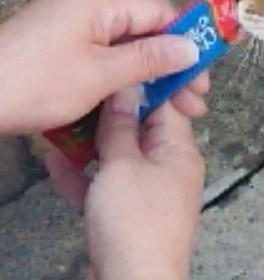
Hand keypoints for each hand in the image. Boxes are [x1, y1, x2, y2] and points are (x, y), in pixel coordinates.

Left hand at [0, 0, 207, 132]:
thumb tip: (190, 47)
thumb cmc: (34, 85)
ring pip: (118, 42)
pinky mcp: (53, 38)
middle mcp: (83, 1)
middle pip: (140, 28)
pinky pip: (96, 49)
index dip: (184, 40)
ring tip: (163, 107)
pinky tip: (128, 98)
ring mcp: (65, 19)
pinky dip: (115, 71)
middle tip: (189, 102)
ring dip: (142, 72)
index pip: (158, 10)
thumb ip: (149, 59)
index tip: (200, 75)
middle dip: (167, 64)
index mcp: (98, 1)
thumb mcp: (100, 76)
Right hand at [46, 91, 203, 279]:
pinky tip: (57, 165)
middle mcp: (168, 168)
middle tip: (84, 98)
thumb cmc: (135, 223)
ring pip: (120, 157)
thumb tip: (125, 88)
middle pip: (140, 129)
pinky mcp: (128, 216)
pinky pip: (106, 186)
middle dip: (110, 115)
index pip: (167, 103)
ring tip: (65, 128)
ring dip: (92, 145)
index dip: (143, 84)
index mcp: (178, 150)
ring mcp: (148, 193)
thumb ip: (121, 126)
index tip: (119, 68)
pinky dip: (85, 176)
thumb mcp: (123, 165)